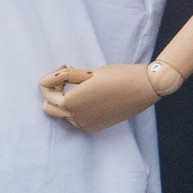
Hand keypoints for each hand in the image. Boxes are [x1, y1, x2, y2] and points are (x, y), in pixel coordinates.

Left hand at [40, 62, 165, 132]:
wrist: (146, 88)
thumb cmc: (118, 76)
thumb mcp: (89, 72)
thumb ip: (66, 77)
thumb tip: (49, 81)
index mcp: (71, 103)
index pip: (45, 90)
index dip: (53, 75)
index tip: (68, 65)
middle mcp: (75, 118)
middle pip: (48, 106)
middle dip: (52, 91)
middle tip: (67, 77)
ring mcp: (84, 125)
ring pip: (61, 114)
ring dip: (63, 99)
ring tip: (79, 84)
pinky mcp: (93, 127)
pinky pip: (74, 119)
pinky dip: (75, 108)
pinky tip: (88, 95)